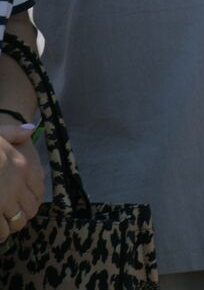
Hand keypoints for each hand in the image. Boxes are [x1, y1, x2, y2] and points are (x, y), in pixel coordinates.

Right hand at [0, 124, 42, 242]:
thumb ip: (15, 133)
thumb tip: (30, 130)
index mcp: (23, 167)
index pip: (38, 190)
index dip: (33, 201)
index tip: (24, 206)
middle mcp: (17, 185)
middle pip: (29, 209)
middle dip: (22, 217)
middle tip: (12, 219)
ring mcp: (3, 200)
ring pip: (17, 222)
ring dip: (11, 227)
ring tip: (4, 229)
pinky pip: (1, 229)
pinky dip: (0, 234)